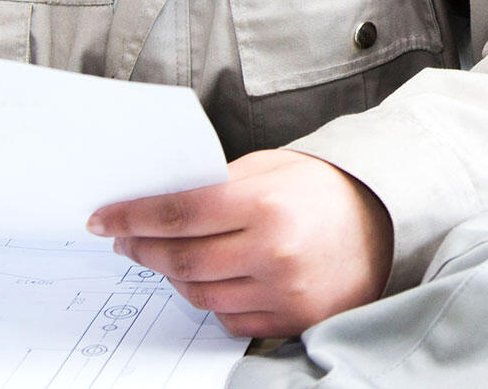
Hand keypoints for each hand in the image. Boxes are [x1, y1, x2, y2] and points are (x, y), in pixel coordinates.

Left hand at [91, 149, 393, 337]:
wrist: (384, 218)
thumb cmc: (321, 187)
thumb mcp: (271, 167)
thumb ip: (216, 187)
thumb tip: (154, 208)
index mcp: (267, 203)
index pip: (179, 214)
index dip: (133, 217)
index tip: (104, 219)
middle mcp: (274, 252)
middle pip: (181, 260)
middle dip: (142, 249)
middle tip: (125, 241)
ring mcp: (284, 292)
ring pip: (200, 295)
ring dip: (172, 277)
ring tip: (163, 258)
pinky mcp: (293, 319)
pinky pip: (230, 319)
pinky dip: (211, 301)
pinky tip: (207, 280)